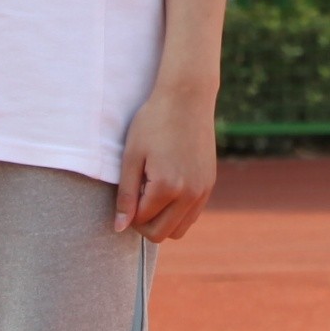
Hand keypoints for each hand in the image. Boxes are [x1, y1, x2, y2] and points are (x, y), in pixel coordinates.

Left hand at [115, 80, 219, 241]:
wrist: (188, 96)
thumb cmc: (154, 122)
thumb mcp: (132, 157)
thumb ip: (126, 196)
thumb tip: (120, 228)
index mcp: (167, 186)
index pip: (141, 222)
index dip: (129, 213)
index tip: (128, 192)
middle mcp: (190, 194)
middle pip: (161, 234)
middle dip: (144, 224)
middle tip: (137, 199)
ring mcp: (203, 190)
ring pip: (180, 229)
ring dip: (163, 221)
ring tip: (152, 195)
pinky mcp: (210, 183)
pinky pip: (193, 214)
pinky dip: (178, 212)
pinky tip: (168, 189)